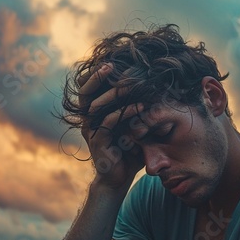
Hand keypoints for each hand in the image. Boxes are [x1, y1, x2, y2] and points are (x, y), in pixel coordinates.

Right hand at [78, 64, 144, 189]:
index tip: (109, 61)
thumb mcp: (133, 125)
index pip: (89, 90)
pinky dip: (124, 113)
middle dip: (96, 78)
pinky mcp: (99, 143)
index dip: (95, 75)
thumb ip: (136, 108)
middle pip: (85, 94)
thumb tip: (155, 86)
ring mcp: (92, 132)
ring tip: (131, 82)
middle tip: (109, 65)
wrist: (120, 177)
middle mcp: (89, 121)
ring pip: (97, 106)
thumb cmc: (128, 149)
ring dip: (115, 93)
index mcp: (94, 114)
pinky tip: (140, 106)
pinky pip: (110, 123)